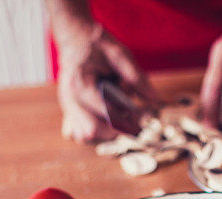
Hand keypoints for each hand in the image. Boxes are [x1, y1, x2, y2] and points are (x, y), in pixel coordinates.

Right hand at [55, 23, 155, 142]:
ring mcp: (67, 107)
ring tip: (121, 117)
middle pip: (92, 130)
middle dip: (118, 130)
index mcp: (80, 82)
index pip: (103, 112)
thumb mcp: (120, 54)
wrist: (75, 40)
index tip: (142, 117)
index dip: (126, 119)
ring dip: (107, 133)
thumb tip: (154, 100)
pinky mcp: (70, 113)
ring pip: (86, 135)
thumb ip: (136, 77)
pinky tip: (109, 118)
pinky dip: (99, 131)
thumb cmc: (97, 46)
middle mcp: (69, 98)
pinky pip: (82, 133)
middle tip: (135, 122)